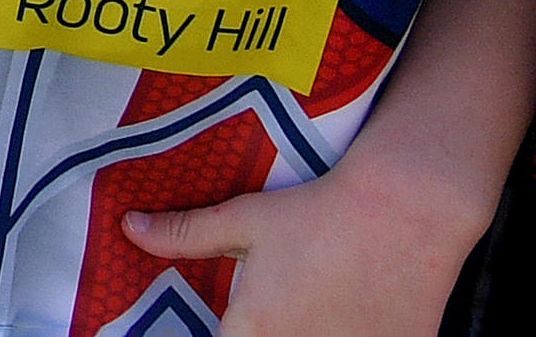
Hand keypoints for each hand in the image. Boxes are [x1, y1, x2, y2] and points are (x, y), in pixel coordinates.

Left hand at [122, 145, 492, 334]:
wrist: (405, 212)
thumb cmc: (318, 213)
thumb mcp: (245, 219)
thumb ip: (185, 233)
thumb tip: (130, 227)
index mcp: (257, 331)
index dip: (220, 335)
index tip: (228, 322)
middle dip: (257, 334)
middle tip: (267, 312)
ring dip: (301, 333)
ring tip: (308, 308)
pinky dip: (343, 335)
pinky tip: (345, 316)